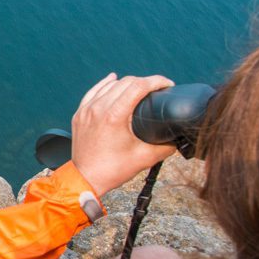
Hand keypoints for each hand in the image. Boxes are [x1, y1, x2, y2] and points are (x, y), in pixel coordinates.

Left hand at [71, 73, 176, 196]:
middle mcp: (98, 109)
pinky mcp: (80, 114)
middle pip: (125, 82)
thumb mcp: (145, 158)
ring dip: (127, 83)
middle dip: (145, 81)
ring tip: (140, 87)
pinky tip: (112, 79)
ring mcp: (87, 110)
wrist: (85, 179)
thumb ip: (166, 147)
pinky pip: (93, 92)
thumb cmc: (112, 170)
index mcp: (114, 116)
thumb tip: (178, 139)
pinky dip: (105, 84)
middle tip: (158, 88)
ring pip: (109, 85)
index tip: (168, 85)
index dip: (157, 81)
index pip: (138, 86)